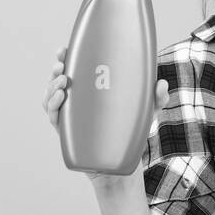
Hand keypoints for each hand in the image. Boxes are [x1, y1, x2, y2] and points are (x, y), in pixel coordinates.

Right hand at [43, 45, 168, 183]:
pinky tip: (61, 100)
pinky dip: (53, 108)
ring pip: (53, 99)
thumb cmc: (131, 132)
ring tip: (63, 83)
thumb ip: (157, 98)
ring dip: (52, 88)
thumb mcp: (147, 112)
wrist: (123, 165)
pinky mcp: (69, 134)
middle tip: (61, 65)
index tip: (64, 49)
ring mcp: (72, 118)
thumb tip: (162, 84)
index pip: (75, 70)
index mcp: (92, 91)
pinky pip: (56, 119)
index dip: (65, 58)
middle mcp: (79, 102)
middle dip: (56, 70)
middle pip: (59, 82)